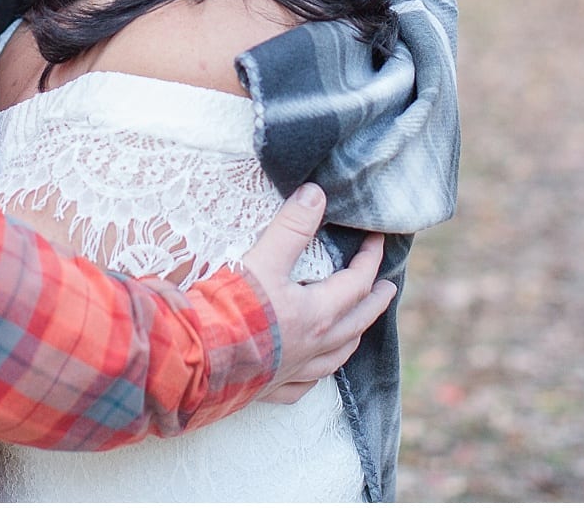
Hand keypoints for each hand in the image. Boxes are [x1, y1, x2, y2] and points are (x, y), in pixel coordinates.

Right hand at [235, 184, 393, 405]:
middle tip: (388, 288)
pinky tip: (310, 373)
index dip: (370, 259)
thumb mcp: (262, 260)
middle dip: (374, 302)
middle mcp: (312, 347)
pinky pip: (302, 387)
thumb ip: (291, 227)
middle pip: (356, 324)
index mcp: (316, 314)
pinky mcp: (268, 388)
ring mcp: (291, 371)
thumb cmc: (230, 311)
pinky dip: (313, 377)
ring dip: (351, 339)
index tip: (377, 240)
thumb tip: (316, 195)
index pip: (356, 283)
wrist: (195, 360)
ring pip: (334, 358)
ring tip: (357, 328)